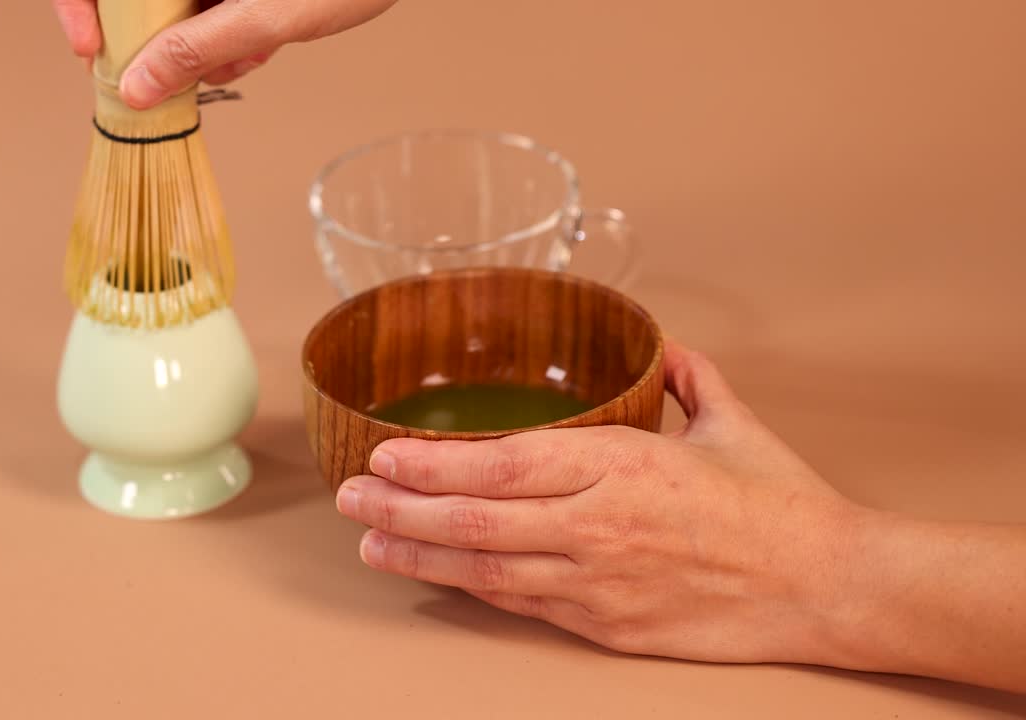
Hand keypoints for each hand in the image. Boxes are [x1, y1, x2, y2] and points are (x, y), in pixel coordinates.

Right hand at [53, 0, 398, 108]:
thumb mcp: (267, 14)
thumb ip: (199, 48)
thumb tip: (139, 86)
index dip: (77, 6)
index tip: (90, 51)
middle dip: (152, 40)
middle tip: (171, 77)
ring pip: (172, 5)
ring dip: (198, 43)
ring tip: (245, 53)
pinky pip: (208, 5)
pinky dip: (227, 32)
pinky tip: (260, 45)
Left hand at [334, 340, 1025, 691]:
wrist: (825, 586)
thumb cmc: (778, 503)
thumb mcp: (728, 421)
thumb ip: (685, 374)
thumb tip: (662, 344)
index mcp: (621, 464)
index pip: (502, 462)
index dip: (432, 460)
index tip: (384, 451)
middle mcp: (597, 525)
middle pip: (474, 517)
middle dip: (400, 506)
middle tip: (351, 495)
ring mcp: (596, 581)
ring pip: (484, 568)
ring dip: (418, 552)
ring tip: (369, 540)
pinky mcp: (605, 624)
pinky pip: (522, 603)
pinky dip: (471, 587)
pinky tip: (436, 574)